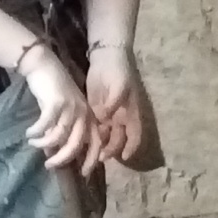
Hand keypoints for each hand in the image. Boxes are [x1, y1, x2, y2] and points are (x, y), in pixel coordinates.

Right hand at [15, 45, 101, 174]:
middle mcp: (83, 113)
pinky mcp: (56, 103)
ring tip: (33, 144)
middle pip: (77, 144)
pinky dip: (37, 132)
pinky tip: (29, 134)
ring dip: (45, 144)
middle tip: (49, 165)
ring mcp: (71, 108)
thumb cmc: (52, 91)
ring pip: (60, 136)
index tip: (83, 173)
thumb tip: (51, 153)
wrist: (44, 65)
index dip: (92, 159)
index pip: (96, 142)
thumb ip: (60, 131)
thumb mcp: (60, 112)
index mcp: (88, 116)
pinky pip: (46, 125)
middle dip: (63, 158)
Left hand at [85, 47, 163, 171]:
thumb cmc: (117, 72)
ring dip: (99, 147)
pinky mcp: (96, 113)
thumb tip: (105, 117)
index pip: (135, 135)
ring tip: (89, 155)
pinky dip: (91, 137)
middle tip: (99, 157)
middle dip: (111, 151)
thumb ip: (113, 102)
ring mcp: (108, 117)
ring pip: (106, 137)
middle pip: (118, 140)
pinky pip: (95, 129)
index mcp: (131, 113)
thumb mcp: (119, 85)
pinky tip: (82, 143)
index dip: (131, 147)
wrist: (106, 59)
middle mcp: (121, 118)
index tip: (124, 157)